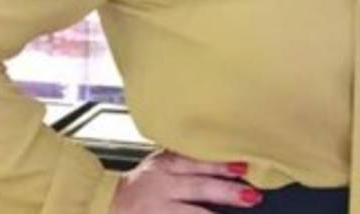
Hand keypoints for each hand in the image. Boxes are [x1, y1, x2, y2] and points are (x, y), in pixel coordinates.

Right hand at [108, 150, 262, 213]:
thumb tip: (223, 152)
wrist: (107, 202)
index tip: (243, 167)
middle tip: (251, 196)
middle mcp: (162, 186)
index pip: (195, 162)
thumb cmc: (141, 182)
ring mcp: (159, 209)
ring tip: (242, 207)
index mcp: (164, 166)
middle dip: (225, 192)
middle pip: (198, 187)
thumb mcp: (158, 162)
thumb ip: (184, 157)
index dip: (219, 165)